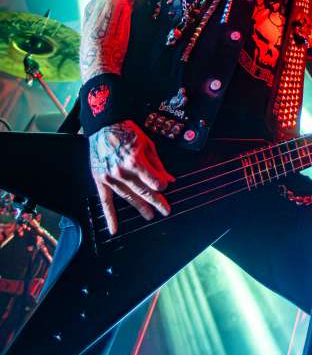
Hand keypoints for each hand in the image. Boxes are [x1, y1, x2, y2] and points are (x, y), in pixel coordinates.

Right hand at [89, 120, 174, 234]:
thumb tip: (169, 179)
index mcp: (136, 161)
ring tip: (150, 215)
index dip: (162, 186)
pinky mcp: (100, 181)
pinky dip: (110, 216)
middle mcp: (123, 172)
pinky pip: (105, 201)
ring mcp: (110, 178)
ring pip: (129, 197)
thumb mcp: (147, 144)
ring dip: (140, 207)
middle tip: (165, 210)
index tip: (165, 188)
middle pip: (143, 192)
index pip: (154, 181)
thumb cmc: (126, 132)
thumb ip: (157, 163)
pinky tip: (114, 228)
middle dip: (156, 202)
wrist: (104, 126)